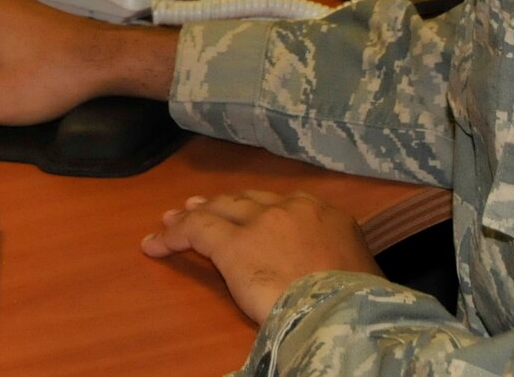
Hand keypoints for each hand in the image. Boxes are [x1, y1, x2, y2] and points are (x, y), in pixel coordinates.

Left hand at [140, 190, 382, 322]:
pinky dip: (173, 235)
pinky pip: (196, 230)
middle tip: (200, 206)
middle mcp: (292, 209)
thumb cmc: (357, 303)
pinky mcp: (233, 244)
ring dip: (194, 214)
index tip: (245, 214)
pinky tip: (156, 244)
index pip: (283, 206)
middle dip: (222, 204)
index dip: (257, 210)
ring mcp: (260, 223)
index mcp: (326, 214)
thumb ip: (333, 260)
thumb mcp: (356, 271)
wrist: (344, 312)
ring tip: (173, 218)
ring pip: (218, 209)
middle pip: (247, 201)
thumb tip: (329, 273)